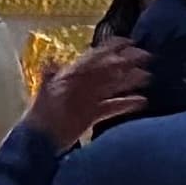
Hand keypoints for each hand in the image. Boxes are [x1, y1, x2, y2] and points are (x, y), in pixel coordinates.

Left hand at [31, 39, 152, 148]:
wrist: (37, 143)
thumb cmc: (40, 116)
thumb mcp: (44, 94)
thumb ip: (50, 77)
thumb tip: (51, 61)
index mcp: (71, 75)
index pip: (94, 58)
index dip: (111, 48)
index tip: (130, 41)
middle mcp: (81, 84)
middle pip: (107, 70)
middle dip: (127, 62)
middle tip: (146, 56)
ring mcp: (87, 100)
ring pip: (112, 86)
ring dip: (130, 80)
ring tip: (148, 77)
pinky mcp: (91, 116)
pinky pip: (112, 106)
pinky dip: (126, 103)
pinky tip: (142, 102)